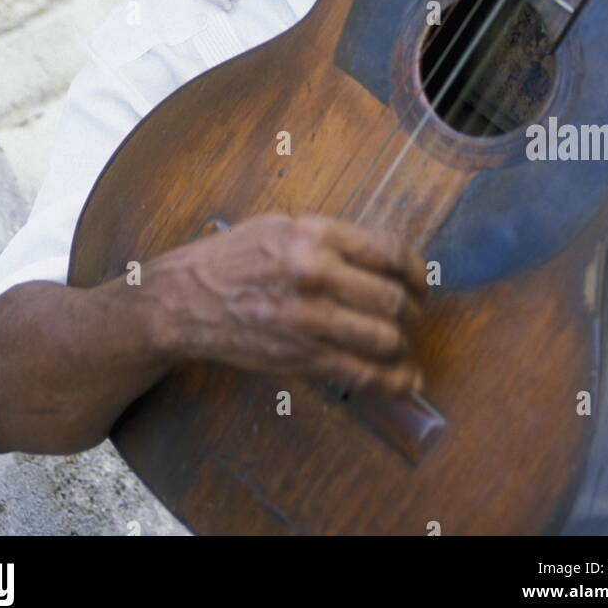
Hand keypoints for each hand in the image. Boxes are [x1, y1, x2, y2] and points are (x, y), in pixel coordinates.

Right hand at [140, 213, 426, 399]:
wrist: (188, 299)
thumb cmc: (234, 258)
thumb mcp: (283, 225)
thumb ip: (334, 239)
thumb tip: (383, 257)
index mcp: (315, 235)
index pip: (390, 251)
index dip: (417, 270)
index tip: (420, 279)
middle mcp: (317, 275)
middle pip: (393, 298)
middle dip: (412, 310)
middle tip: (411, 313)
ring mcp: (310, 321)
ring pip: (385, 338)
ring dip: (403, 343)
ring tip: (400, 341)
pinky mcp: (303, 358)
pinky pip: (363, 375)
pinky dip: (394, 382)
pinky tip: (405, 379)